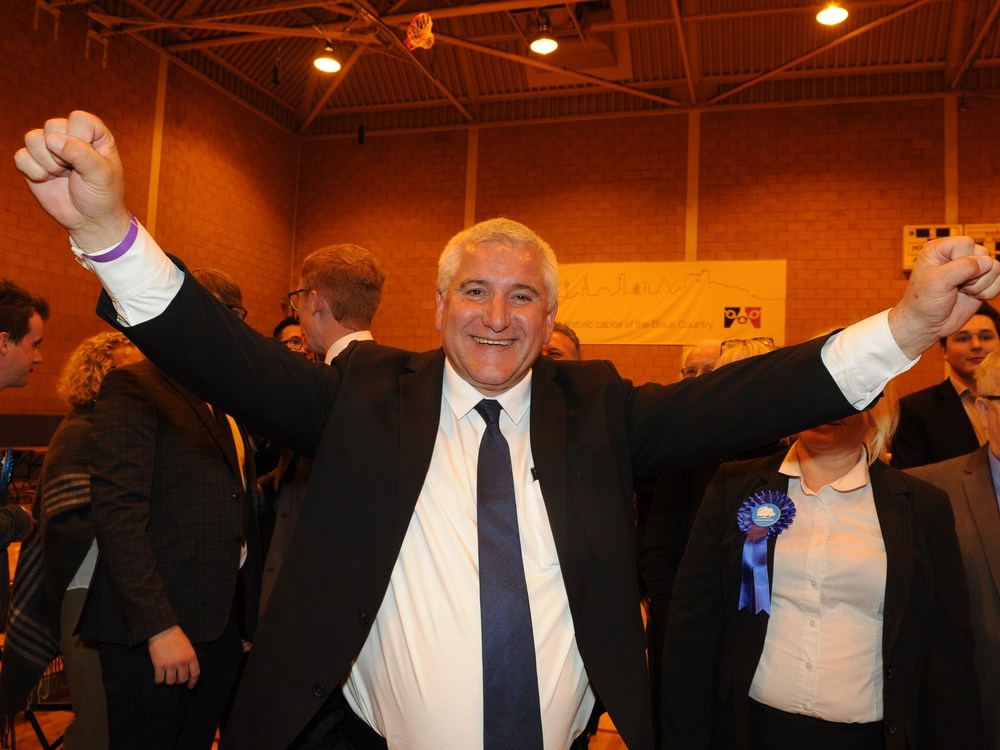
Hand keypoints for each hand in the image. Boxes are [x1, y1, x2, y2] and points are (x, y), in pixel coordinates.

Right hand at [14, 111, 129, 250]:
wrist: (89, 221)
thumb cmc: (102, 196)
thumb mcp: (101, 175)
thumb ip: (81, 154)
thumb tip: (52, 140)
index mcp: (94, 134)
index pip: (79, 118)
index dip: (80, 139)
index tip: (90, 160)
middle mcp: (70, 135)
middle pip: (52, 126)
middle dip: (62, 154)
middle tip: (75, 171)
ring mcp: (49, 148)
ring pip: (33, 138)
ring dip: (47, 163)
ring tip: (62, 175)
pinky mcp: (33, 162)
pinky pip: (21, 156)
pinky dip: (34, 172)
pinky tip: (48, 180)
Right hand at [148, 625, 199, 687]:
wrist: (163, 630)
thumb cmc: (176, 637)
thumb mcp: (188, 646)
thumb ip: (189, 658)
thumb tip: (188, 672)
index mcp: (191, 656)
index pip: (195, 674)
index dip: (193, 682)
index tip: (190, 687)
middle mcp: (182, 662)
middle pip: (182, 680)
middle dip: (179, 681)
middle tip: (175, 678)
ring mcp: (170, 664)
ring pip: (171, 682)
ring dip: (168, 681)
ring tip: (166, 676)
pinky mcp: (159, 665)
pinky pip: (159, 680)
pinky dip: (158, 681)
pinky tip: (158, 678)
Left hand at [888, 236, 999, 358]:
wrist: (928, 324)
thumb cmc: (924, 302)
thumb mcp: (937, 282)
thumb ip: (961, 268)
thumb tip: (987, 262)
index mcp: (940, 249)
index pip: (966, 243)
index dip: (962, 260)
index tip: (946, 276)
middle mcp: (957, 256)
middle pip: (983, 254)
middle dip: (973, 275)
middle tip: (956, 287)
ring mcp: (971, 269)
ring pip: (995, 267)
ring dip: (981, 285)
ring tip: (962, 292)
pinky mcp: (982, 282)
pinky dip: (989, 292)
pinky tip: (973, 297)